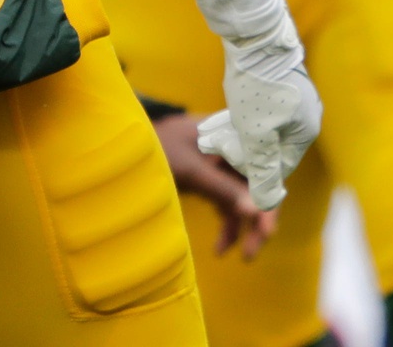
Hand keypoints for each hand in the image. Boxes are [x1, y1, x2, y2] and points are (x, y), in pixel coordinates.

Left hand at [151, 110, 276, 258]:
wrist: (123, 145)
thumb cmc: (155, 146)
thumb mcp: (189, 169)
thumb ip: (221, 188)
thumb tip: (254, 212)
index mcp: (230, 135)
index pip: (262, 168)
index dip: (269, 199)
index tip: (266, 230)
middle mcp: (232, 149)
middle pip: (257, 187)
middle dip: (258, 220)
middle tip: (252, 252)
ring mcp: (221, 165)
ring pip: (244, 200)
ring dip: (244, 228)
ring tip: (244, 257)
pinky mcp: (210, 180)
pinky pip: (228, 204)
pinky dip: (228, 225)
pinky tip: (221, 249)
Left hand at [199, 16, 320, 210]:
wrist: (252, 31)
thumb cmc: (256, 84)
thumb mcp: (256, 132)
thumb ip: (261, 169)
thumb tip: (267, 205)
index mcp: (306, 130)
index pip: (279, 166)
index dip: (251, 170)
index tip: (224, 162)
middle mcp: (303, 115)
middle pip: (268, 147)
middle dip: (237, 152)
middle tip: (207, 148)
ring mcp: (289, 97)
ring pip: (258, 128)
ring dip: (232, 136)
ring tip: (205, 138)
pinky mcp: (273, 83)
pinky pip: (255, 112)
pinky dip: (236, 119)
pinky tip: (214, 123)